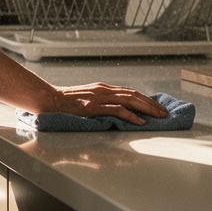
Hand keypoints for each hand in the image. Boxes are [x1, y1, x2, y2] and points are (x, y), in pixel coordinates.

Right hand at [44, 83, 168, 125]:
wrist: (46, 100)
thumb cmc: (64, 104)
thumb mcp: (86, 100)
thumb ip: (101, 104)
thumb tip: (118, 113)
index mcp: (102, 89)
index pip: (130, 92)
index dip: (146, 99)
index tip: (158, 107)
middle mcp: (103, 90)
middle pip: (133, 94)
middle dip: (152, 104)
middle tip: (165, 112)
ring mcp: (98, 98)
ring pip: (129, 100)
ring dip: (146, 108)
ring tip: (158, 116)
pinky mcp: (92, 107)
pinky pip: (116, 110)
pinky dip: (130, 115)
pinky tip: (139, 121)